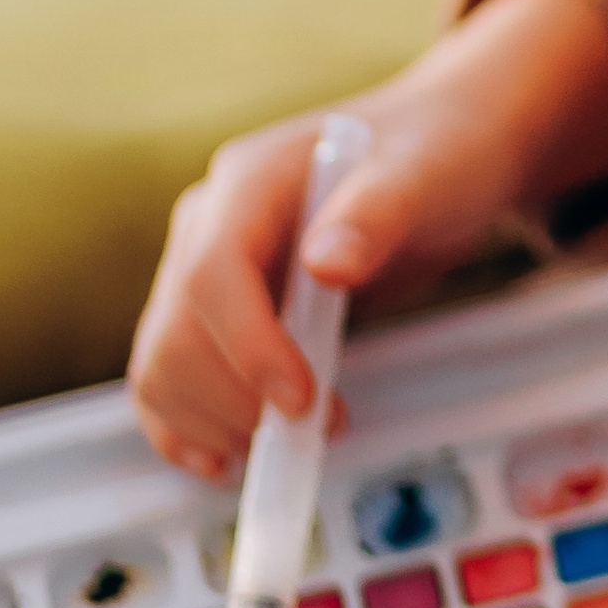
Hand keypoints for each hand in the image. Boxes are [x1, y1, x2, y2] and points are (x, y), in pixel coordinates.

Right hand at [128, 0, 607, 477]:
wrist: (445, 148)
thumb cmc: (440, 152)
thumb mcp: (428, 174)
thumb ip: (379, 212)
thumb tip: (326, 264)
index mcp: (249, 180)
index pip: (212, 272)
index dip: (246, 346)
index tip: (299, 400)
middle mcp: (209, 221)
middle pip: (177, 329)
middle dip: (231, 398)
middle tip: (310, 434)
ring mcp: (203, 265)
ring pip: (162, 362)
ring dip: (210, 421)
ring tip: (287, 447)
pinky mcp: (215, 309)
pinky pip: (171, 375)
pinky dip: (188, 424)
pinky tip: (226, 459)